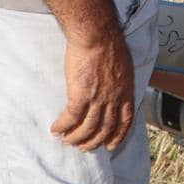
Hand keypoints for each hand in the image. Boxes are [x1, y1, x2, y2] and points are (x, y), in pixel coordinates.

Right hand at [51, 24, 134, 151]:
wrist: (97, 35)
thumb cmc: (110, 45)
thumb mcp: (125, 66)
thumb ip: (121, 81)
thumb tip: (116, 88)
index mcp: (127, 91)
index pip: (126, 120)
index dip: (118, 135)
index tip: (111, 145)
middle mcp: (115, 98)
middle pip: (106, 128)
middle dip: (94, 141)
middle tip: (84, 147)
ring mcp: (98, 98)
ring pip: (88, 127)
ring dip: (76, 138)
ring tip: (67, 141)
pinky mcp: (81, 94)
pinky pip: (71, 117)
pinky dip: (63, 126)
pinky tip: (56, 129)